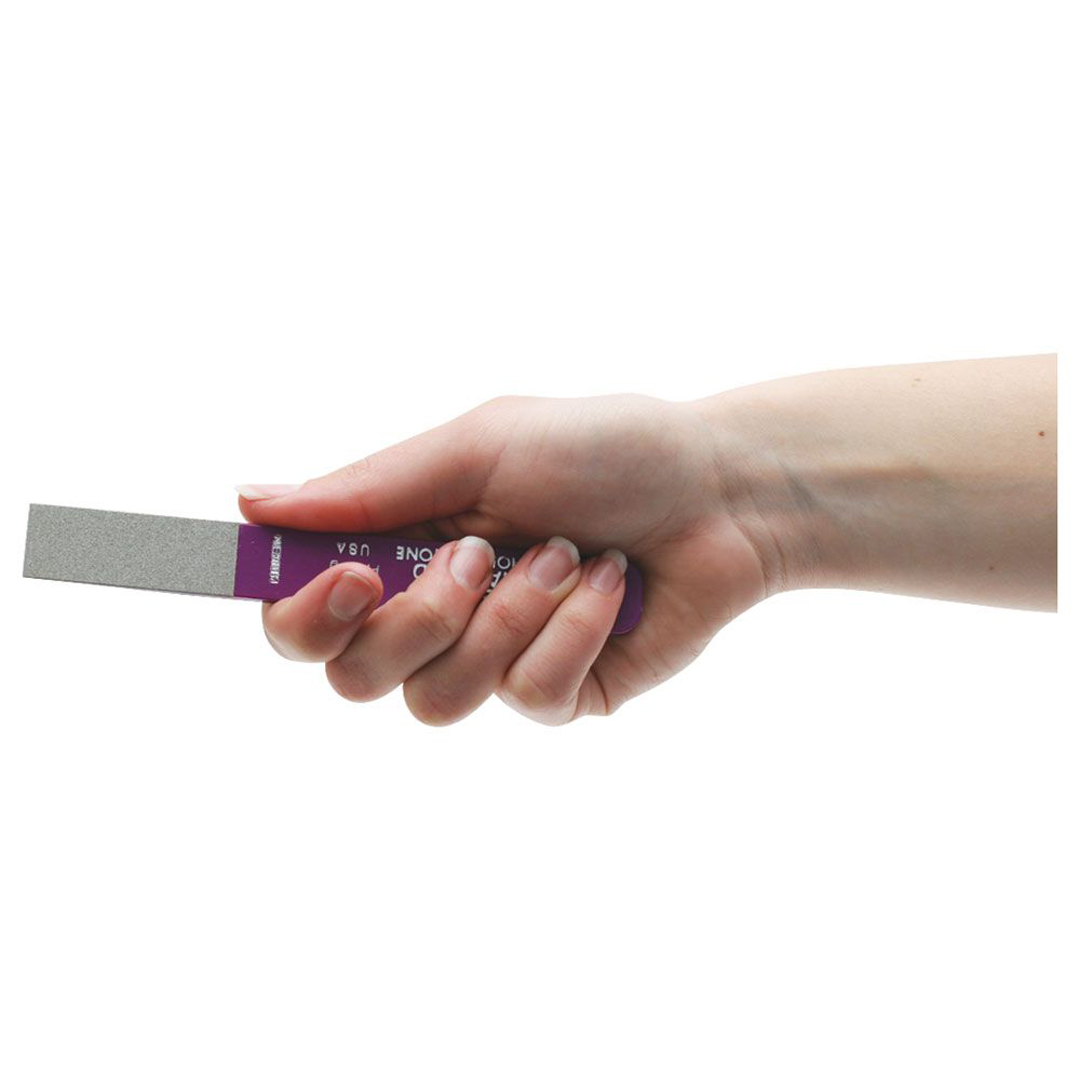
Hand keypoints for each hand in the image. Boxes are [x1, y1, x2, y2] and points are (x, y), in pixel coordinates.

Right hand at [238, 394, 766, 723]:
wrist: (719, 490)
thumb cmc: (602, 449)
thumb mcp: (481, 446)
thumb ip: (372, 488)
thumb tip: (251, 504)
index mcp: (401, 549)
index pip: (303, 619)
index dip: (301, 616)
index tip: (346, 578)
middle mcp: (436, 616)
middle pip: (355, 677)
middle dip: (418, 618)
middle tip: (474, 553)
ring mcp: (495, 662)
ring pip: (437, 699)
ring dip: (505, 618)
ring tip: (565, 555)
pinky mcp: (557, 694)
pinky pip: (529, 695)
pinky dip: (571, 630)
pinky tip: (608, 585)